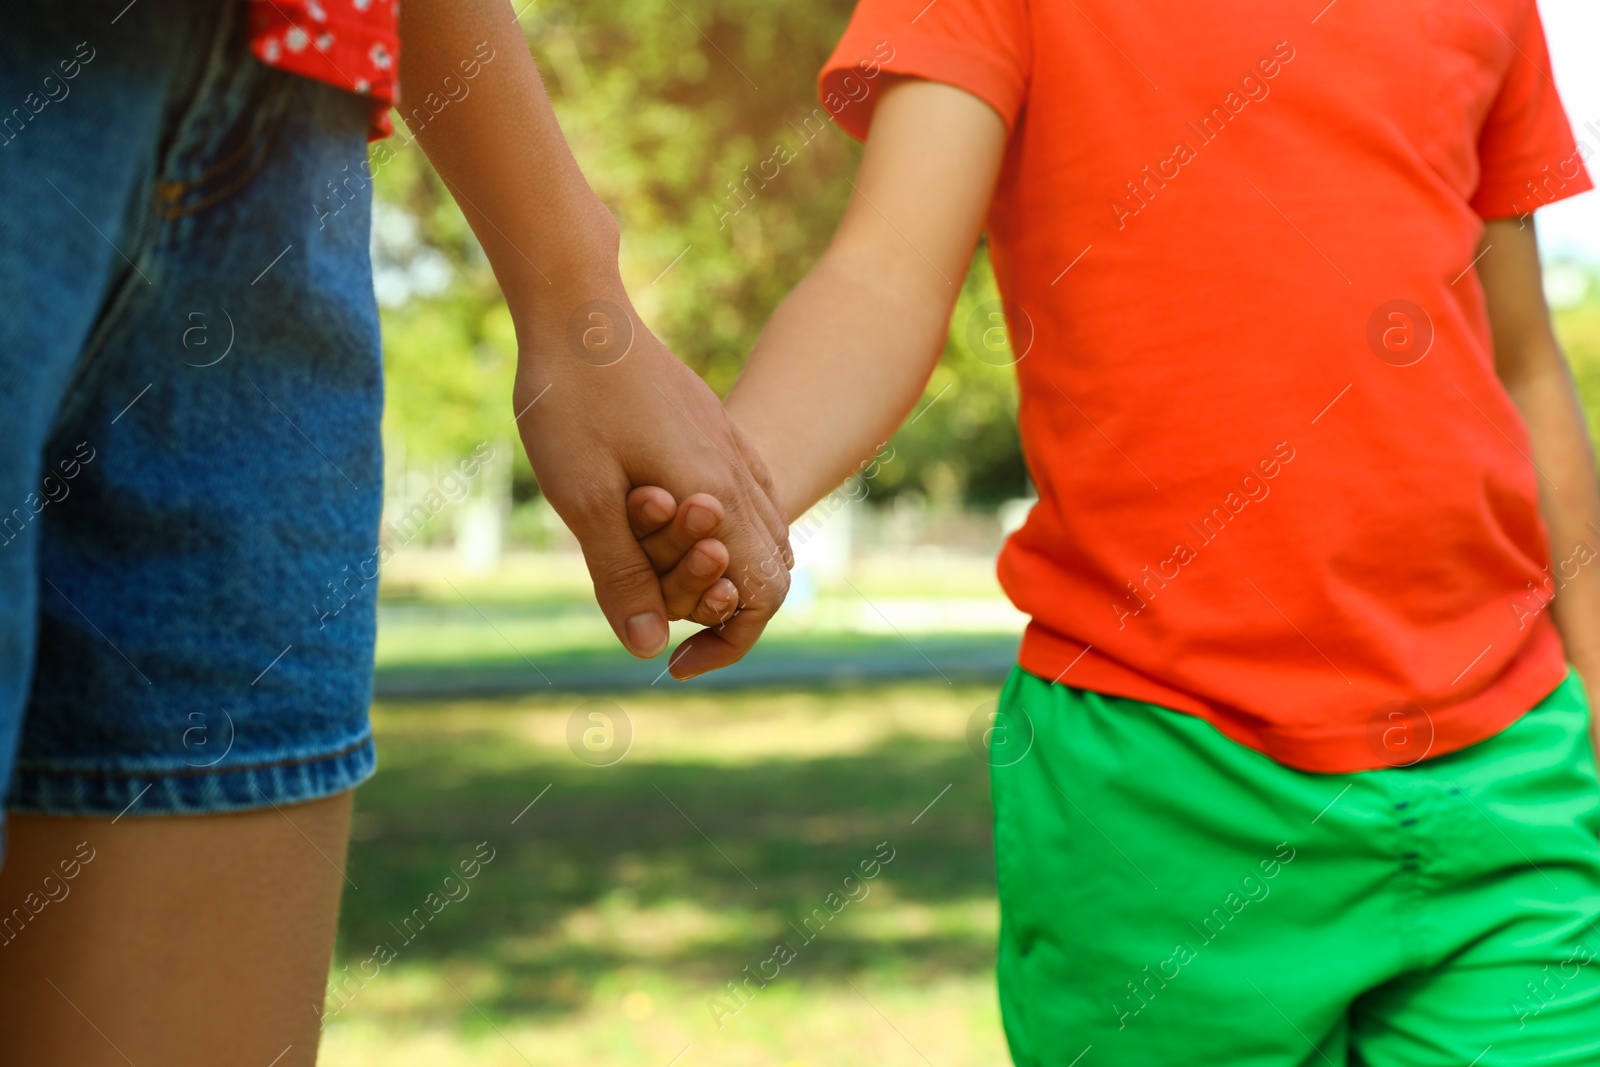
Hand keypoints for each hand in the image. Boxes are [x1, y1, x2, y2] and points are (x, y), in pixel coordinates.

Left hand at [512, 283, 791, 677]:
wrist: (577, 309)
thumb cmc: (572, 401)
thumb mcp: (584, 498)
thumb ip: (622, 575)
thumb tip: (649, 649)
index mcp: (715, 497)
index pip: (763, 594)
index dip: (728, 641)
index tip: (676, 660)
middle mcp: (739, 474)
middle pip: (772, 569)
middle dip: (721, 605)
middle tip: (654, 607)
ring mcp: (734, 446)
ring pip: (765, 530)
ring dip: (722, 566)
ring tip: (661, 574)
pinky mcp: (717, 428)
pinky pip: (748, 493)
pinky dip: (726, 529)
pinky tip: (677, 525)